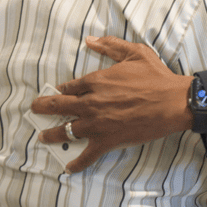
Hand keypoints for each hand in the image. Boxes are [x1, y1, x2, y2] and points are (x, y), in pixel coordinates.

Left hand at [31, 36, 192, 173]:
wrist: (172, 102)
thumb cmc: (156, 77)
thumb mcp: (134, 53)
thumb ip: (110, 46)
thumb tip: (91, 40)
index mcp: (96, 81)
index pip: (70, 86)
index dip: (62, 89)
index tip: (59, 92)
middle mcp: (91, 102)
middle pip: (59, 106)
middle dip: (43, 107)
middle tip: (35, 109)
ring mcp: (96, 124)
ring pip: (66, 130)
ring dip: (52, 134)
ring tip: (43, 137)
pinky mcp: (107, 141)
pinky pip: (87, 155)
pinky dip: (76, 162)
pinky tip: (69, 166)